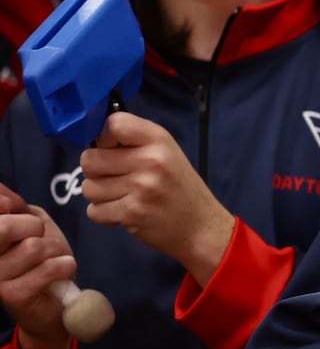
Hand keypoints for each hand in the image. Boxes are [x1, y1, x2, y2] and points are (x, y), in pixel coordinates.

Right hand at [0, 183, 73, 348]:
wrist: (55, 304)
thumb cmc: (43, 260)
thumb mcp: (33, 225)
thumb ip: (16, 206)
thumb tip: (0, 190)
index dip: (8, 204)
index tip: (16, 211)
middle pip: (5, 226)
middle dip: (33, 227)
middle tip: (40, 238)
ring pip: (33, 247)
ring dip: (54, 251)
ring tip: (53, 260)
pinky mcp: (12, 295)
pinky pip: (48, 267)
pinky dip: (64, 265)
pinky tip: (61, 272)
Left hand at [81, 112, 234, 284]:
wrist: (201, 225)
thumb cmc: (178, 186)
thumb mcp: (165, 153)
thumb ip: (133, 142)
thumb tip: (93, 140)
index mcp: (158, 139)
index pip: (113, 124)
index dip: (103, 138)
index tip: (111, 150)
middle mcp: (151, 160)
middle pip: (89, 159)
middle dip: (95, 172)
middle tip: (116, 178)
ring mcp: (141, 187)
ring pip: (88, 187)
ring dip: (100, 195)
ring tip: (124, 197)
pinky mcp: (132, 212)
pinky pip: (94, 211)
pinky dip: (104, 215)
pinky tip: (125, 212)